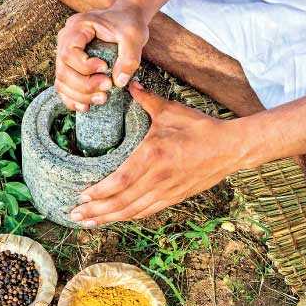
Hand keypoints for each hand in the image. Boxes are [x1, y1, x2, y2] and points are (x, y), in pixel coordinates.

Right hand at [55, 7, 148, 111]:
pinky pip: (64, 87)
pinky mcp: (70, 67)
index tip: (105, 68)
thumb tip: (119, 82)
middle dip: (85, 86)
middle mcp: (65, 40)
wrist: (125, 19)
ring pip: (61, 82)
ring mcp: (64, 54)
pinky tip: (87, 107)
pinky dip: (73, 99)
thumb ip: (129, 57)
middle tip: (107, 88)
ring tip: (103, 98)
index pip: (69, 53)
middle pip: (63, 71)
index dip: (84, 67)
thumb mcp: (134, 36)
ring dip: (80, 96)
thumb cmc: (128, 24)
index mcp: (77, 27)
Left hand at [69, 81, 249, 226]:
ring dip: (108, 218)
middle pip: (121, 202)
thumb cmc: (200, 128)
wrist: (231, 148)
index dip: (99, 192)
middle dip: (95, 211)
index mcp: (153, 155)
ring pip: (132, 211)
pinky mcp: (174, 198)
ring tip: (87, 221)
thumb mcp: (171, 111)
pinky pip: (146, 212)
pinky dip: (127, 217)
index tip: (81, 195)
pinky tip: (114, 219)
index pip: (120, 181)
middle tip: (74, 215)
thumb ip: (146, 100)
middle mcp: (158, 178)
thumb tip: (128, 84)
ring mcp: (167, 191)